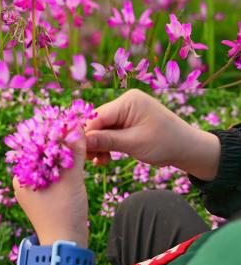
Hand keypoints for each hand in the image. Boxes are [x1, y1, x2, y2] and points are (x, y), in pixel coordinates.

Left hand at [13, 136, 88, 247]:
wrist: (65, 245)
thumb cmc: (64, 214)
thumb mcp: (72, 180)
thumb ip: (73, 152)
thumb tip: (76, 126)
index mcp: (22, 176)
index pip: (34, 145)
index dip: (50, 130)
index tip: (66, 119)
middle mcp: (24, 180)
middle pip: (41, 153)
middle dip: (57, 140)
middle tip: (75, 126)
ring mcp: (34, 189)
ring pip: (48, 163)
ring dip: (62, 152)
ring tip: (78, 139)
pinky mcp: (45, 195)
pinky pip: (53, 174)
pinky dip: (64, 165)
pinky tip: (77, 158)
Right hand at [84, 89, 220, 180]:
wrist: (188, 149)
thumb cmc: (165, 143)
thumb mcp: (134, 143)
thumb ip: (106, 140)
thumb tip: (81, 141)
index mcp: (128, 101)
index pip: (98, 116)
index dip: (85, 133)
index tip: (75, 150)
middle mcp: (125, 103)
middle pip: (97, 122)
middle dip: (92, 142)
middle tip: (88, 160)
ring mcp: (126, 112)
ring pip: (102, 129)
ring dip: (98, 146)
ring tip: (100, 162)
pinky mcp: (127, 123)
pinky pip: (110, 133)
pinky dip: (106, 146)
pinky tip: (105, 159)